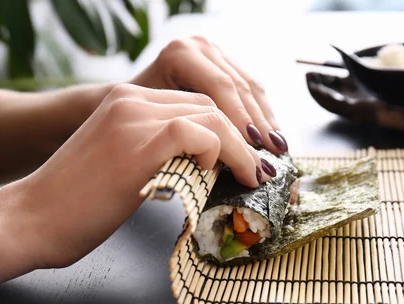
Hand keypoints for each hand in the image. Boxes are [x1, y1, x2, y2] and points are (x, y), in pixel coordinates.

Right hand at [16, 84, 264, 268]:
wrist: (30, 219)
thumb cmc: (75, 205)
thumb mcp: (122, 165)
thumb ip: (158, 154)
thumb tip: (204, 167)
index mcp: (127, 102)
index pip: (195, 105)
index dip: (228, 133)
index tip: (246, 160)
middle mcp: (132, 100)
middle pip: (210, 106)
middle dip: (242, 139)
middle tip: (257, 171)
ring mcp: (134, 117)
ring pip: (211, 116)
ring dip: (239, 149)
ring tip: (249, 178)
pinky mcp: (138, 143)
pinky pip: (197, 133)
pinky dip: (220, 153)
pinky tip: (216, 176)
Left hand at [131, 36, 288, 155]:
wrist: (123, 107)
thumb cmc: (134, 122)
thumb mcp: (156, 122)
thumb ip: (190, 131)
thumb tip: (224, 156)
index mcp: (180, 54)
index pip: (220, 88)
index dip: (239, 120)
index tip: (252, 149)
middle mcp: (199, 46)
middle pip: (238, 87)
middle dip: (258, 124)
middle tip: (272, 154)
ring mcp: (214, 51)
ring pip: (250, 87)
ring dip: (266, 120)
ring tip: (279, 149)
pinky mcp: (224, 62)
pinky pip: (250, 87)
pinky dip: (262, 113)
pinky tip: (271, 135)